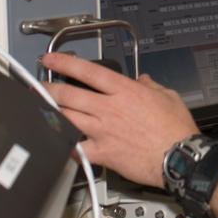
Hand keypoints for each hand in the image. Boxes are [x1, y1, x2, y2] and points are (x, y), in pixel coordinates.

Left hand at [40, 51, 197, 187]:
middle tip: (38, 86)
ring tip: (39, 109)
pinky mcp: (103, 152)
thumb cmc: (176, 129)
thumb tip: (144, 80)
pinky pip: (76, 149)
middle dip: (49, 88)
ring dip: (51, 112)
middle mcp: (109, 108)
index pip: (88, 72)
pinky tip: (57, 143)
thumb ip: (152, 86)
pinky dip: (65, 146)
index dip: (65, 63)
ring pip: (67, 118)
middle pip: (70, 95)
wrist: (179, 157)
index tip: (51, 60)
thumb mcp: (169, 96)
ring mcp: (103, 131)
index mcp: (125, 91)